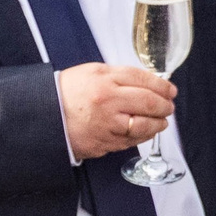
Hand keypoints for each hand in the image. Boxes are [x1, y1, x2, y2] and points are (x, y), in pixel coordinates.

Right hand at [58, 64, 175, 159]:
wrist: (44, 115)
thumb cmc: (67, 92)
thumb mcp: (93, 72)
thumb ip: (121, 75)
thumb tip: (148, 82)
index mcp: (105, 80)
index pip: (143, 80)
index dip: (162, 85)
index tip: (170, 90)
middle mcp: (108, 102)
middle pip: (149, 102)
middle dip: (165, 105)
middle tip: (168, 106)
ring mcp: (107, 125)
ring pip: (144, 126)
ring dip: (158, 123)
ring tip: (162, 120)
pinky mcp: (104, 143)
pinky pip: (131, 141)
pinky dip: (143, 136)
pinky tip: (146, 131)